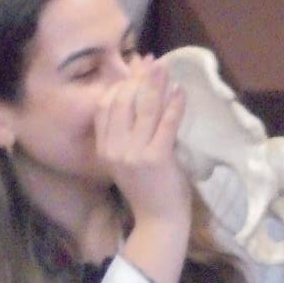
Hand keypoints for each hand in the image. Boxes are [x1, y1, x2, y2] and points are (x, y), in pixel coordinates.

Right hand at [97, 61, 191, 282]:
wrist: (159, 220)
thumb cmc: (148, 188)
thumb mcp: (128, 158)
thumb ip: (129, 132)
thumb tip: (140, 95)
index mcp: (103, 148)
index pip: (106, 105)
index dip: (121, 83)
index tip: (135, 66)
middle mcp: (113, 149)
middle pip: (123, 102)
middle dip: (139, 78)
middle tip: (153, 62)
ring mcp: (133, 154)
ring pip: (144, 109)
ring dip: (156, 85)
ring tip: (166, 68)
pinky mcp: (155, 159)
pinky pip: (165, 124)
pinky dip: (174, 105)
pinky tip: (180, 91)